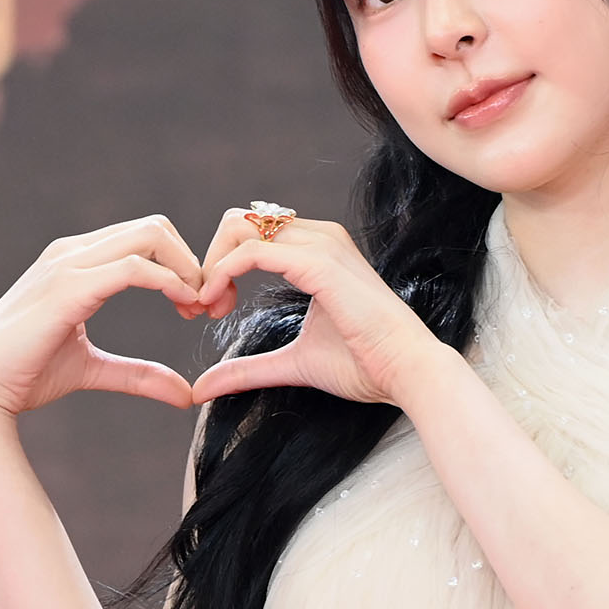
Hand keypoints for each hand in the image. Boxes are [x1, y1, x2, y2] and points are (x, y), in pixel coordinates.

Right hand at [0, 215, 204, 420]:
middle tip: (209, 305)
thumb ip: (138, 374)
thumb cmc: (25, 374)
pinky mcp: (68, 288)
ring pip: (150, 236)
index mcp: (77, 261)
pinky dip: (170, 283)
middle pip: (155, 228)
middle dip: (194, 262)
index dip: (184, 265)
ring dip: (188, 269)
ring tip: (199, 308)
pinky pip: (134, 268)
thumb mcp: (93, 370)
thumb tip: (184, 394)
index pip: (146, 238)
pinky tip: (184, 307)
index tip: (201, 306)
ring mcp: (69, 265)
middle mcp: (73, 253)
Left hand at [191, 210, 442, 406]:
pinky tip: (217, 303)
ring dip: (212, 266)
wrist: (406, 372)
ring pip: (240, 227)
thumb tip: (203, 387)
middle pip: (238, 221)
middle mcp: (320, 237)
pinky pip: (252, 252)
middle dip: (209, 260)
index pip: (251, 233)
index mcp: (318, 249)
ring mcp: (321, 245)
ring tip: (209, 307)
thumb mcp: (293, 362)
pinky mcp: (319, 264)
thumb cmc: (365, 365)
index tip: (209, 309)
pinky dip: (223, 274)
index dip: (219, 266)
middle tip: (202, 307)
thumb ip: (249, 368)